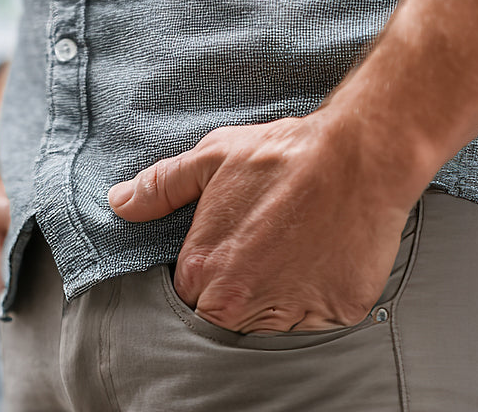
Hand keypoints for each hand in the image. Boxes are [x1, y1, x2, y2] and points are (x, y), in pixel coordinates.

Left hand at [108, 110, 423, 333]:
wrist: (358, 156)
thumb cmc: (283, 154)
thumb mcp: (212, 158)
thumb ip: (161, 187)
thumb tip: (119, 202)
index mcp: (205, 269)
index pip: (189, 296)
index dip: (208, 272)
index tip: (228, 249)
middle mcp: (243, 302)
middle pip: (229, 317)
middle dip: (241, 289)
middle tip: (265, 246)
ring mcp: (293, 311)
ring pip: (273, 323)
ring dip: (280, 296)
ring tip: (295, 247)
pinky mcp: (337, 312)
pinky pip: (319, 319)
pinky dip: (320, 295)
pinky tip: (322, 254)